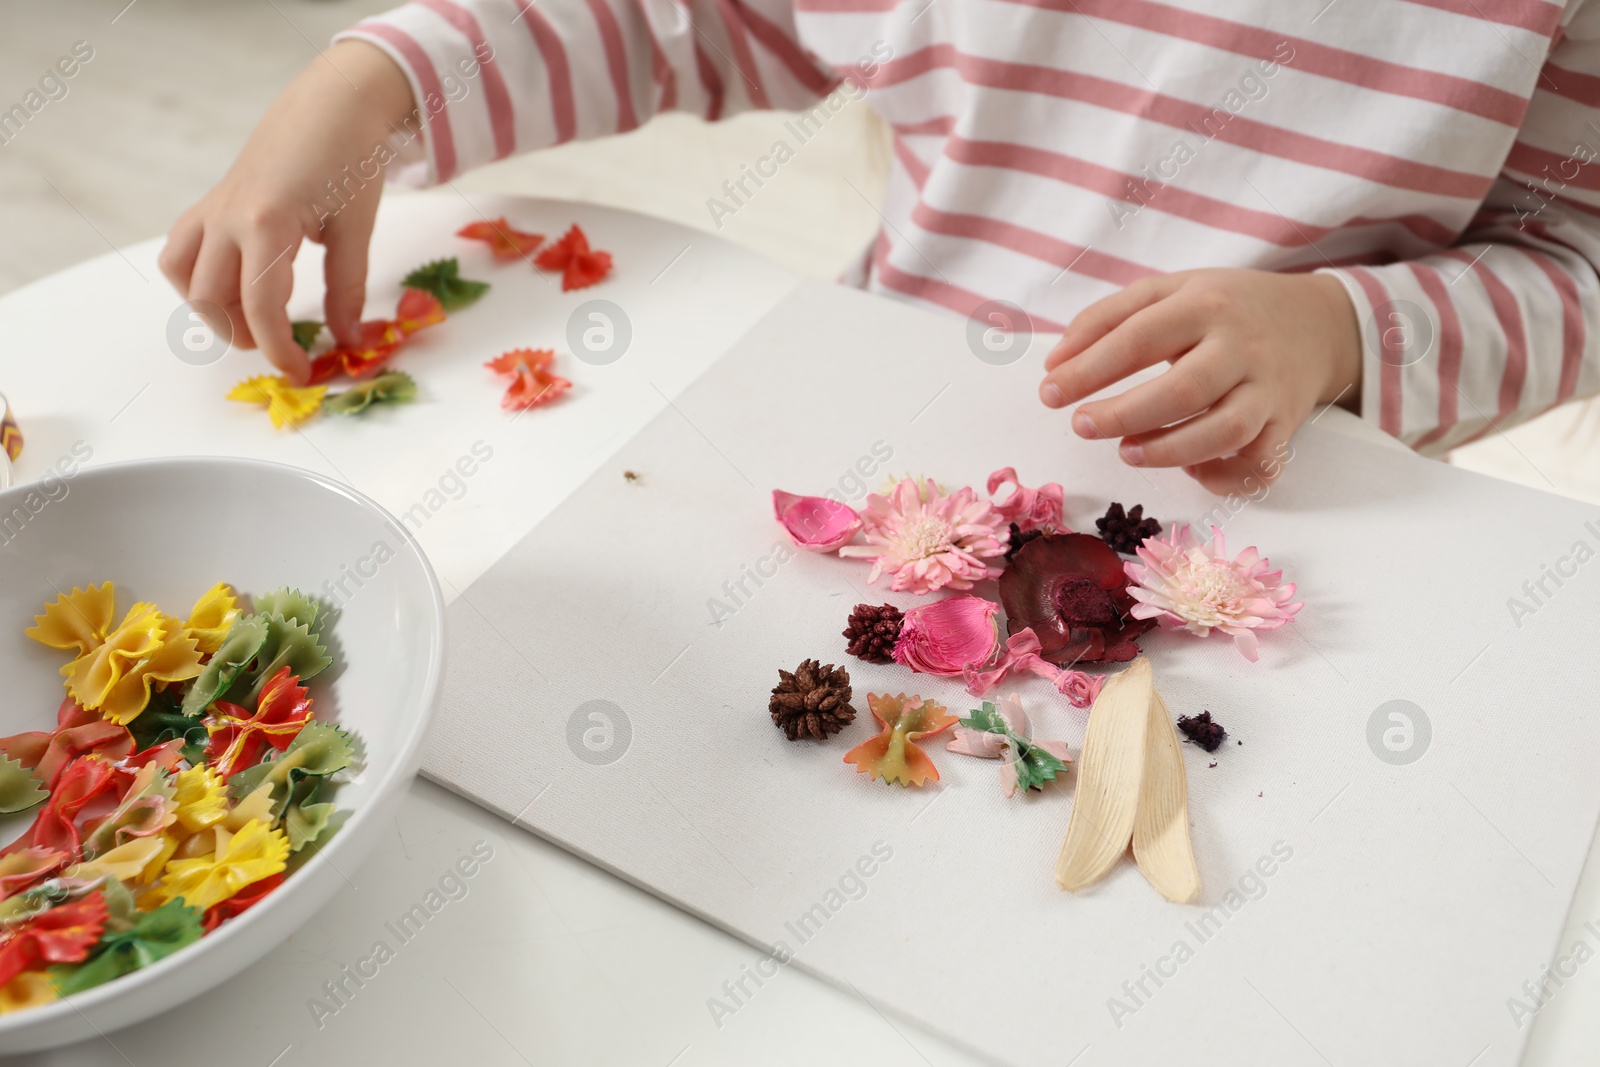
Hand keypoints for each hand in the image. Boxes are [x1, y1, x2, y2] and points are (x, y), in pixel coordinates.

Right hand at [159, 41, 415, 382]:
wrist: (333, 104)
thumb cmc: (351, 160)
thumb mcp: (356, 230)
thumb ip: (348, 289)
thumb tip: (349, 340)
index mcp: (268, 223)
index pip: (260, 308)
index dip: (279, 350)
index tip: (301, 374)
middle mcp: (228, 217)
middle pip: (213, 299)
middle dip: (247, 335)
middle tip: (286, 348)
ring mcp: (213, 208)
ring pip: (185, 277)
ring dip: (213, 311)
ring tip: (254, 322)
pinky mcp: (211, 203)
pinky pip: (181, 250)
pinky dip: (195, 279)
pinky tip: (231, 287)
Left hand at [1039, 269, 1360, 493]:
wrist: (1316, 322)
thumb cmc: (1223, 309)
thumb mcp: (1168, 291)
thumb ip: (1107, 319)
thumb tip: (1055, 364)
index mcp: (1204, 305)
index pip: (1138, 338)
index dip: (1087, 370)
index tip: (1049, 392)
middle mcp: (1241, 346)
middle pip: (1182, 390)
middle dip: (1124, 415)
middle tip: (1083, 425)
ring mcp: (1268, 389)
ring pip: (1224, 432)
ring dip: (1169, 451)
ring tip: (1128, 452)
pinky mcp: (1287, 426)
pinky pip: (1259, 464)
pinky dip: (1222, 477)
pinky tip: (1189, 469)